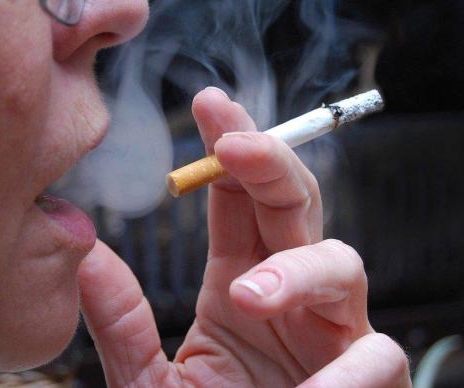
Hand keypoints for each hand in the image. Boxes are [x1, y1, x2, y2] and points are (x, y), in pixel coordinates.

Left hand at [77, 87, 410, 386]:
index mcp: (241, 282)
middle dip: (273, 163)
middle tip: (238, 143)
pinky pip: (376, 356)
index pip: (238, 199)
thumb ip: (124, 325)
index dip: (229, 148)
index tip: (208, 103)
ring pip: (343, 264)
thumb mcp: (152, 383)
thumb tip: (87, 256)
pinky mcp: (371, 379)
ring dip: (300, 270)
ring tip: (250, 296)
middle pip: (295, 205)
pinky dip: (347, 374)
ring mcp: (333, 332)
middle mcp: (291, 294)